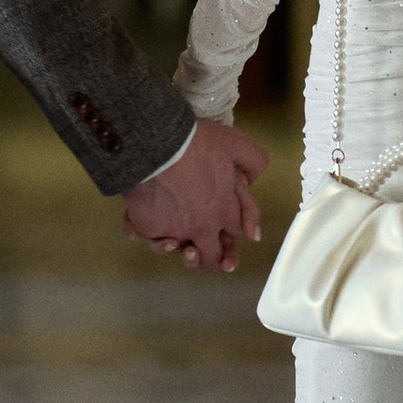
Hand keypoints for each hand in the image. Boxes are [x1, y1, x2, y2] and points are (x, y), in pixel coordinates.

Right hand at [122, 117, 267, 272]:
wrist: (156, 144)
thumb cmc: (196, 143)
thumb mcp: (235, 143)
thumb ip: (253, 161)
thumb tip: (254, 179)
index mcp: (224, 210)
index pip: (237, 233)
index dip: (237, 232)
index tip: (232, 230)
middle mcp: (201, 227)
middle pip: (212, 256)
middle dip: (216, 259)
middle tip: (213, 253)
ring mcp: (174, 230)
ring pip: (181, 253)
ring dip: (185, 253)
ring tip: (181, 245)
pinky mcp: (148, 227)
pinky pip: (150, 239)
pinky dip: (152, 237)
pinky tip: (154, 232)